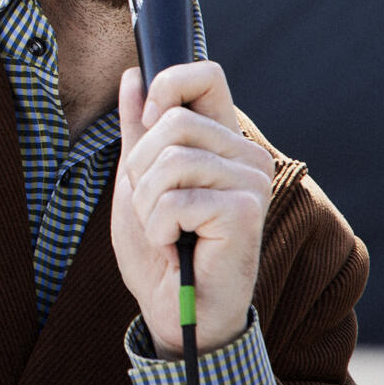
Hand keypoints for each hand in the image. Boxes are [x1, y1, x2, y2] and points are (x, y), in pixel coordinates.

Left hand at [110, 62, 273, 356]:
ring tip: (164, 228)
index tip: (148, 122)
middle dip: (141, 168)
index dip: (167, 85)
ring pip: (170, 160)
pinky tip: (173, 246)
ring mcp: (251, 182)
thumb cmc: (160, 249)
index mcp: (222, 141)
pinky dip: (157, 227)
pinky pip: (175, 199)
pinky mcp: (245, 212)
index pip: (206, 75)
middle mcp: (246, 155)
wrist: (175, 309)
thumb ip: (138, 129)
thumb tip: (133, 76)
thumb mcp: (138, 179)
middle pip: (172, 121)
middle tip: (154, 207)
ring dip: (147, 202)